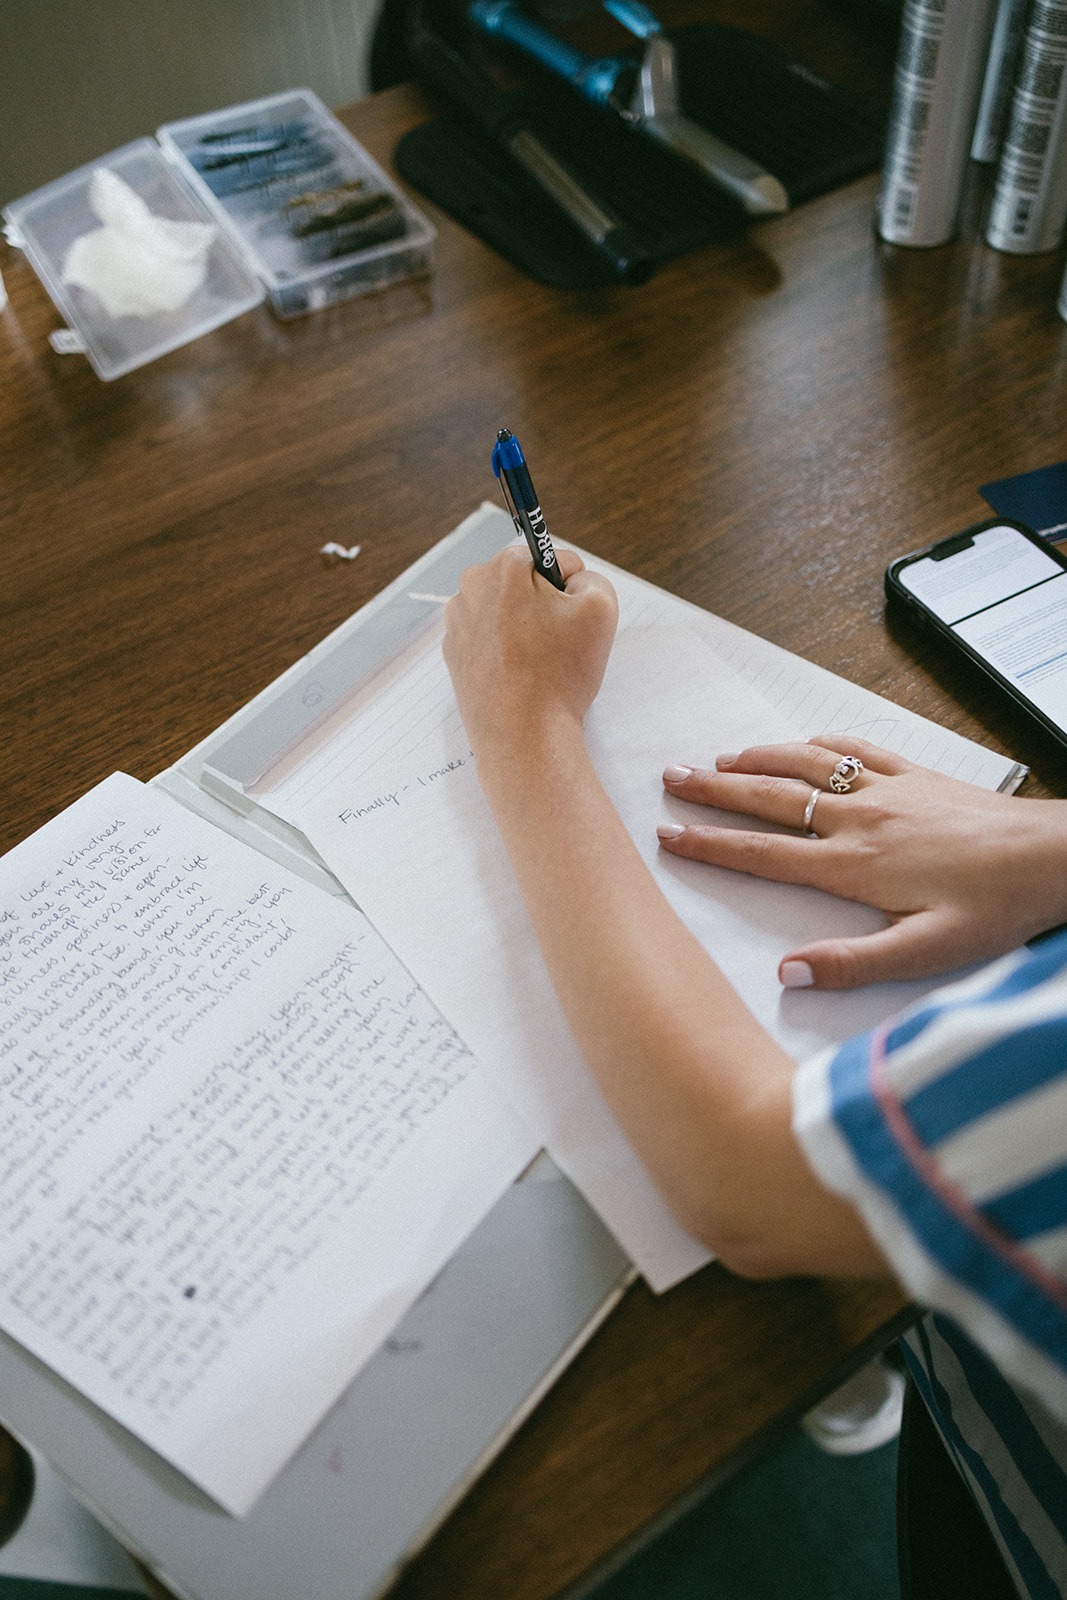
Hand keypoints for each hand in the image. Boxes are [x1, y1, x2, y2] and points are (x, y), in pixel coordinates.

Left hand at [443, 546, 618, 757]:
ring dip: (525, 628)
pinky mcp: (455, 654)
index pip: (550, 558)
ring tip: (538, 662)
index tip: (570, 616)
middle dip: (543, 605)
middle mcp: (471, 588)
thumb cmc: (560, 673)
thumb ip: (592, 577)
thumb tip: (571, 579)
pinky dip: (506, 651)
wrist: (523, 735)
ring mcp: (457, 623)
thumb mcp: (600, 608)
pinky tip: (519, 675)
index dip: (570, 586)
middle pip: (522, 584)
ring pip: (505, 612)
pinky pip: (490, 640)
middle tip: (557, 641)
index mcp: (502, 568)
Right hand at [657, 734, 1066, 988]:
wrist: (1052, 855)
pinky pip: (855, 749)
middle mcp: (858, 819)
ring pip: (804, 766)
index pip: (762, 854)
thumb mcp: (925, 953)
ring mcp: (886, 790)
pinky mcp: (915, 775)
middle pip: (769, 800)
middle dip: (713, 791)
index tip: (666, 834)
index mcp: (852, 867)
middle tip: (670, 777)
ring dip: (756, 760)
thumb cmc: (994, 909)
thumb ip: (852, 963)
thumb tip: (785, 972)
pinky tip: (803, 742)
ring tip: (717, 759)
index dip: (709, 845)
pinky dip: (818, 744)